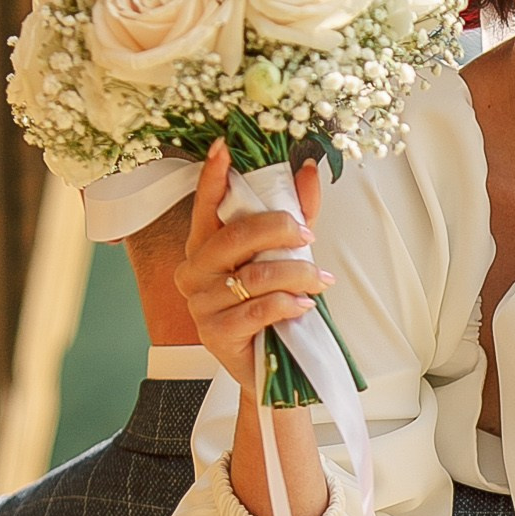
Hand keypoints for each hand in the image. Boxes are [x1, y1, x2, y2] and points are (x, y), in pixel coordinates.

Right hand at [175, 140, 330, 401]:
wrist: (268, 368)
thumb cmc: (271, 304)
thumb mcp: (285, 255)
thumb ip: (296, 213)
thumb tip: (309, 168)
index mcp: (204, 245)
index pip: (205, 205)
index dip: (211, 177)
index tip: (222, 147)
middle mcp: (194, 270)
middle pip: (236, 237)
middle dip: (279, 230)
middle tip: (307, 235)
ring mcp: (200, 303)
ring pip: (254, 275)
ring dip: (297, 274)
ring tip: (320, 279)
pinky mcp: (215, 334)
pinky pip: (257, 309)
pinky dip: (288, 303)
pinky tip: (305, 305)